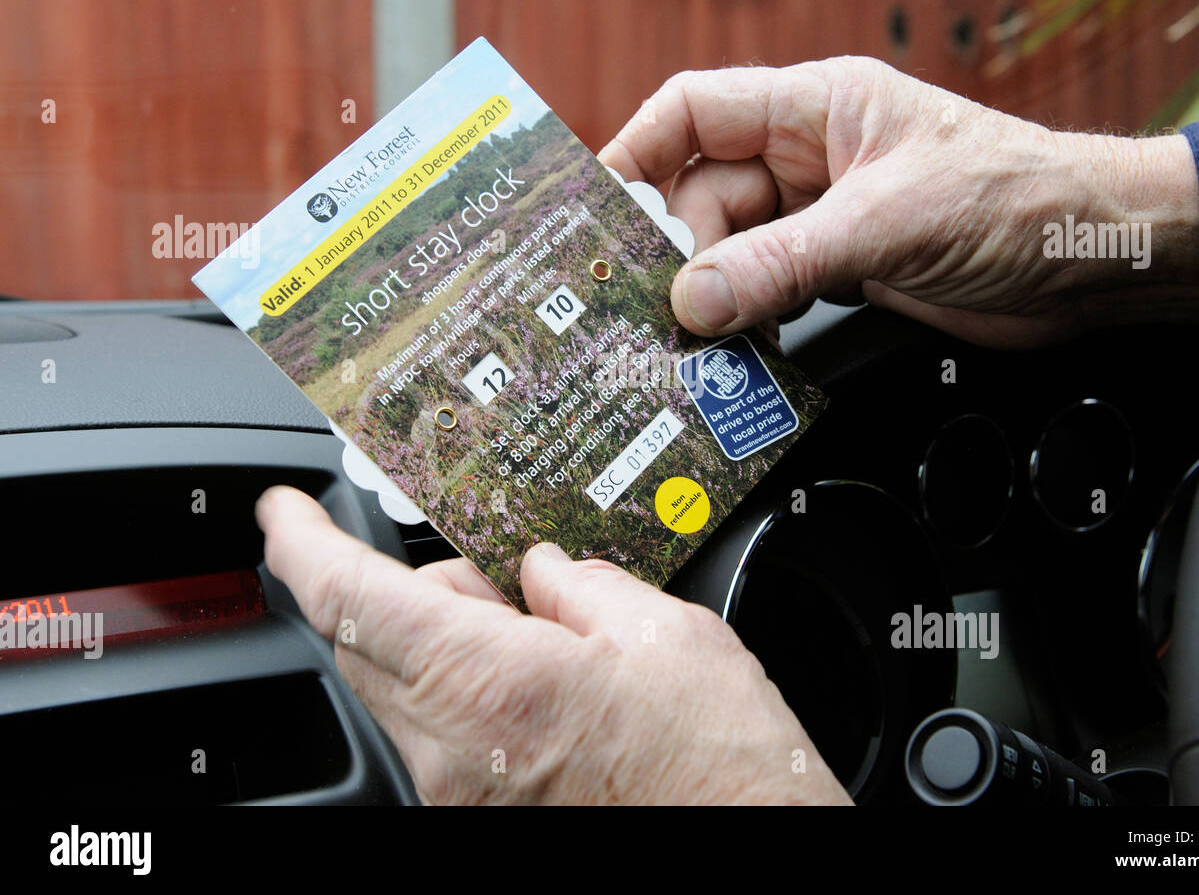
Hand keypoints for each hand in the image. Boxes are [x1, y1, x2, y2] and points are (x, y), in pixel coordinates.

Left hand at [255, 486, 851, 804]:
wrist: (753, 848)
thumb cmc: (721, 766)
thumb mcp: (664, 632)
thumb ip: (578, 584)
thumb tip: (541, 568)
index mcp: (490, 683)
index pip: (349, 600)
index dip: (302, 544)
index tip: (283, 512)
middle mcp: (452, 753)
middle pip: (367, 642)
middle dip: (409, 586)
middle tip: (488, 566)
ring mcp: (460, 796)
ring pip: (403, 687)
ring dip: (446, 638)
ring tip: (546, 631)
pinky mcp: (477, 817)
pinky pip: (437, 732)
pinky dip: (468, 688)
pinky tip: (546, 682)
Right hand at [599, 57, 1198, 347]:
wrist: (1096, 261)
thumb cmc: (1020, 198)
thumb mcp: (889, 222)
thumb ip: (785, 261)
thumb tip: (694, 298)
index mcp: (818, 108)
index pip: (694, 112)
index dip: (635, 154)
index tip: (595, 212)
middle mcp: (811, 159)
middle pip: (703, 198)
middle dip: (680, 254)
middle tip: (660, 310)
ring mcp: (824, 218)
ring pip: (732, 254)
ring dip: (716, 299)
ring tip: (701, 342)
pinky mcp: (843, 271)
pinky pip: (769, 292)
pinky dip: (751, 323)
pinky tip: (747, 352)